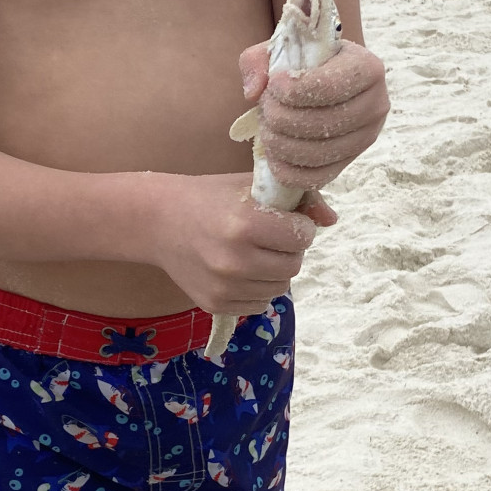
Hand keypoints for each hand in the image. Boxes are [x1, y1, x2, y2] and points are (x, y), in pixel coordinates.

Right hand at [149, 172, 336, 317]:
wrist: (158, 222)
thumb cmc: (210, 197)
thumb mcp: (251, 186)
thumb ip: (297, 199)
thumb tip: (332, 220)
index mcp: (244, 223)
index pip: (302, 237)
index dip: (298, 227)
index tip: (283, 220)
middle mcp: (234, 260)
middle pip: (293, 266)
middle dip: (288, 251)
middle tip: (268, 237)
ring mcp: (224, 286)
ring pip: (279, 288)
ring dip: (274, 272)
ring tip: (253, 253)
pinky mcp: (215, 304)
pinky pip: (259, 305)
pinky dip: (257, 290)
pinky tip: (240, 270)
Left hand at [237, 37, 389, 192]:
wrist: (324, 80)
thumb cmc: (304, 61)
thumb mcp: (280, 48)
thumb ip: (257, 60)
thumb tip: (253, 92)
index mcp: (368, 68)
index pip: (332, 87)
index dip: (295, 90)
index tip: (275, 85)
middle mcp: (376, 105)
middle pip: (324, 123)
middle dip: (281, 117)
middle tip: (265, 108)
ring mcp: (366, 138)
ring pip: (318, 153)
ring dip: (280, 143)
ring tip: (267, 127)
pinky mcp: (350, 162)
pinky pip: (318, 177)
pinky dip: (287, 170)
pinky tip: (273, 153)